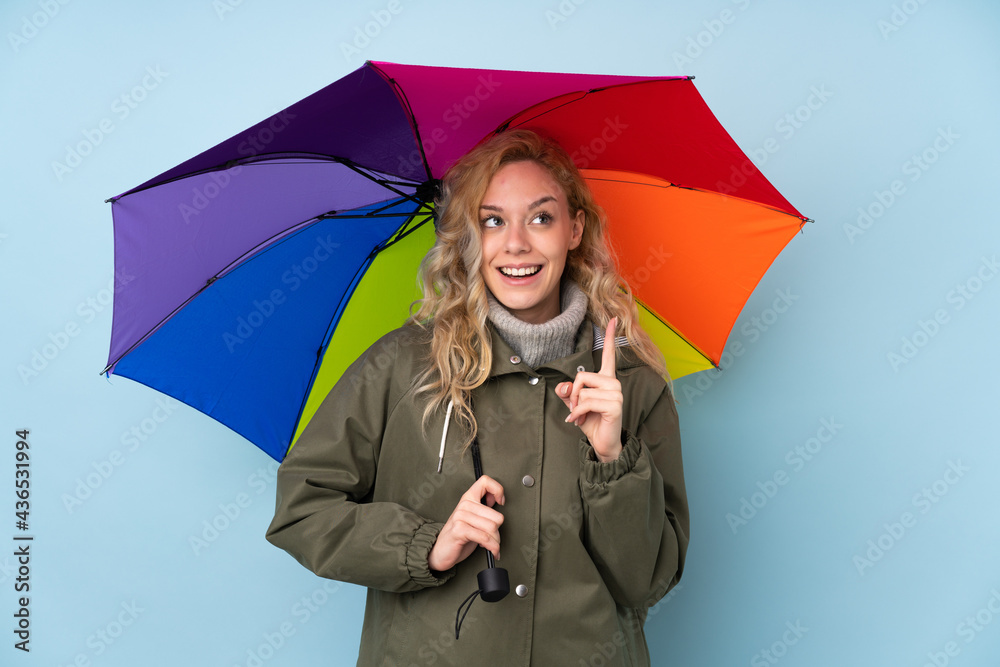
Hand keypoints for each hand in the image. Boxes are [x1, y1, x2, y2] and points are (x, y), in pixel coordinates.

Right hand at [427, 475, 504, 571]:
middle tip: (493, 537)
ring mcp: (460, 516)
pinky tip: (490, 550)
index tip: (500, 502)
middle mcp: (464, 504)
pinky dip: (492, 547)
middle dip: (498, 532)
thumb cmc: (459, 536)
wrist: (440, 552)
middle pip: (497, 516)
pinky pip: (484, 538)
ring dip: (495, 541)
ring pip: (492, 528)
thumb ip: (484, 509)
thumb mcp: (473, 518)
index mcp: (468, 498)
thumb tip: (499, 500)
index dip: (498, 490)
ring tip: (491, 544)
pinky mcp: (459, 529)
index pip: (485, 481)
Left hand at [556, 317, 623, 462]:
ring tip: (580, 416)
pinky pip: (586, 402)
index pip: (609, 354)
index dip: (610, 337)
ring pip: (582, 391)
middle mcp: (613, 383)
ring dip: (575, 407)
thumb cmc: (592, 422)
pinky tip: (579, 422)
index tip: (614, 319)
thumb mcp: (575, 405)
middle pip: (581, 375)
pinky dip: (577, 414)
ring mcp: (616, 393)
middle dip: (572, 394)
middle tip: (575, 409)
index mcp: (606, 379)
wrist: (603, 443)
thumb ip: (568, 393)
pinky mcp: (614, 405)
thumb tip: (563, 386)